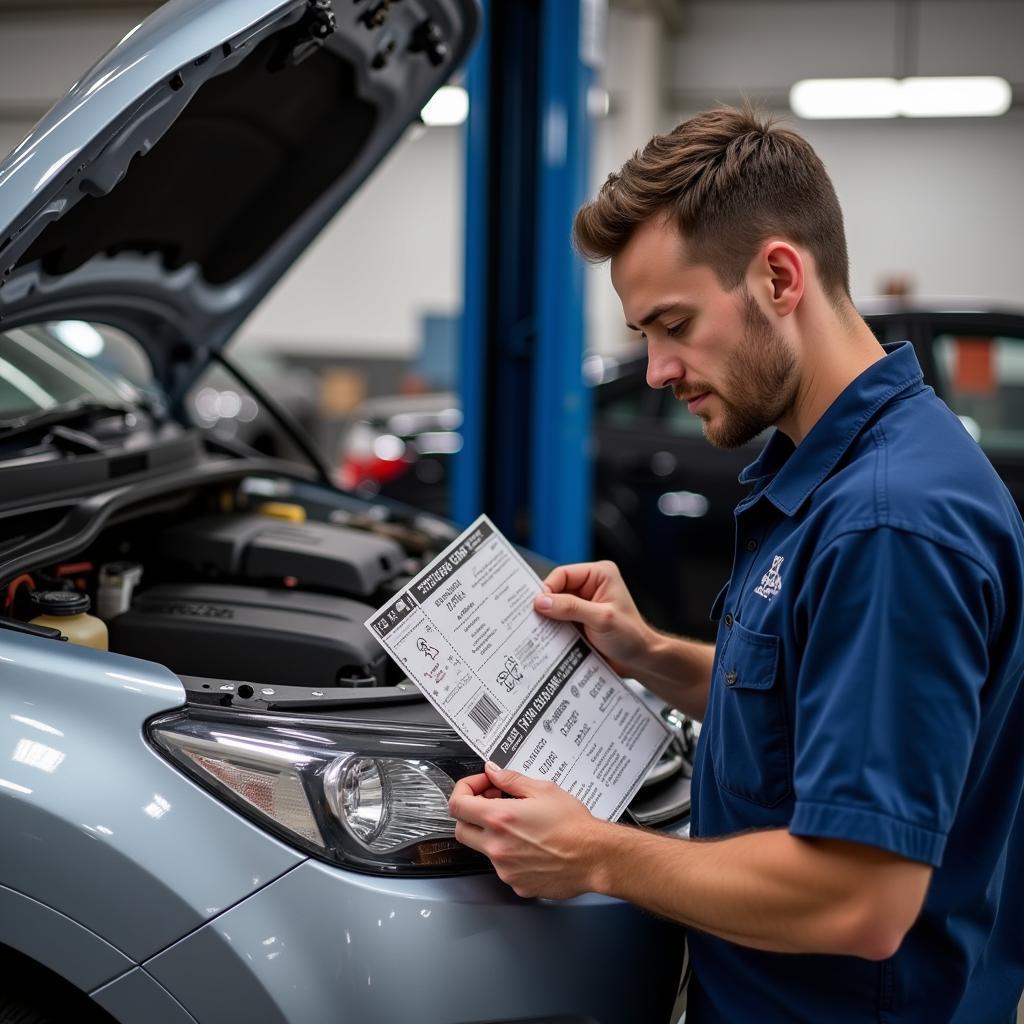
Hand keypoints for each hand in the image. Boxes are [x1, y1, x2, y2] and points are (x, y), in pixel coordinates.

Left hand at [448, 762, 601, 898]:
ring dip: (493, 834)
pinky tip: (531, 845)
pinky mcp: (516, 884)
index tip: (482, 785)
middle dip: (472, 813)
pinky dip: (511, 854)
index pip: (457, 805)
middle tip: (493, 801)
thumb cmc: (574, 825)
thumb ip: (511, 780)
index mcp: (500, 819)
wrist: (594, 856)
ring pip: (483, 849)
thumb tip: (493, 772)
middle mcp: (497, 846)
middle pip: (462, 828)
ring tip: (521, 825)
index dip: (465, 789)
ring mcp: (505, 869)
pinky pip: (503, 867)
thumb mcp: (543, 789)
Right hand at [533, 561, 654, 677]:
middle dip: (547, 605)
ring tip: (541, 630)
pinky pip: (559, 619)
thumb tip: (542, 601)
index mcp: (599, 574)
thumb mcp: (601, 619)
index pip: (563, 574)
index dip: (548, 589)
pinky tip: (549, 637)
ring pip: (555, 605)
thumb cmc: (631, 636)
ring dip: (549, 618)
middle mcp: (590, 585)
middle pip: (556, 589)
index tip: (538, 607)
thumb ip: (571, 608)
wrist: (640, 660)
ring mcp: (584, 602)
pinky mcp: (579, 618)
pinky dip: (553, 627)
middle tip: (535, 619)